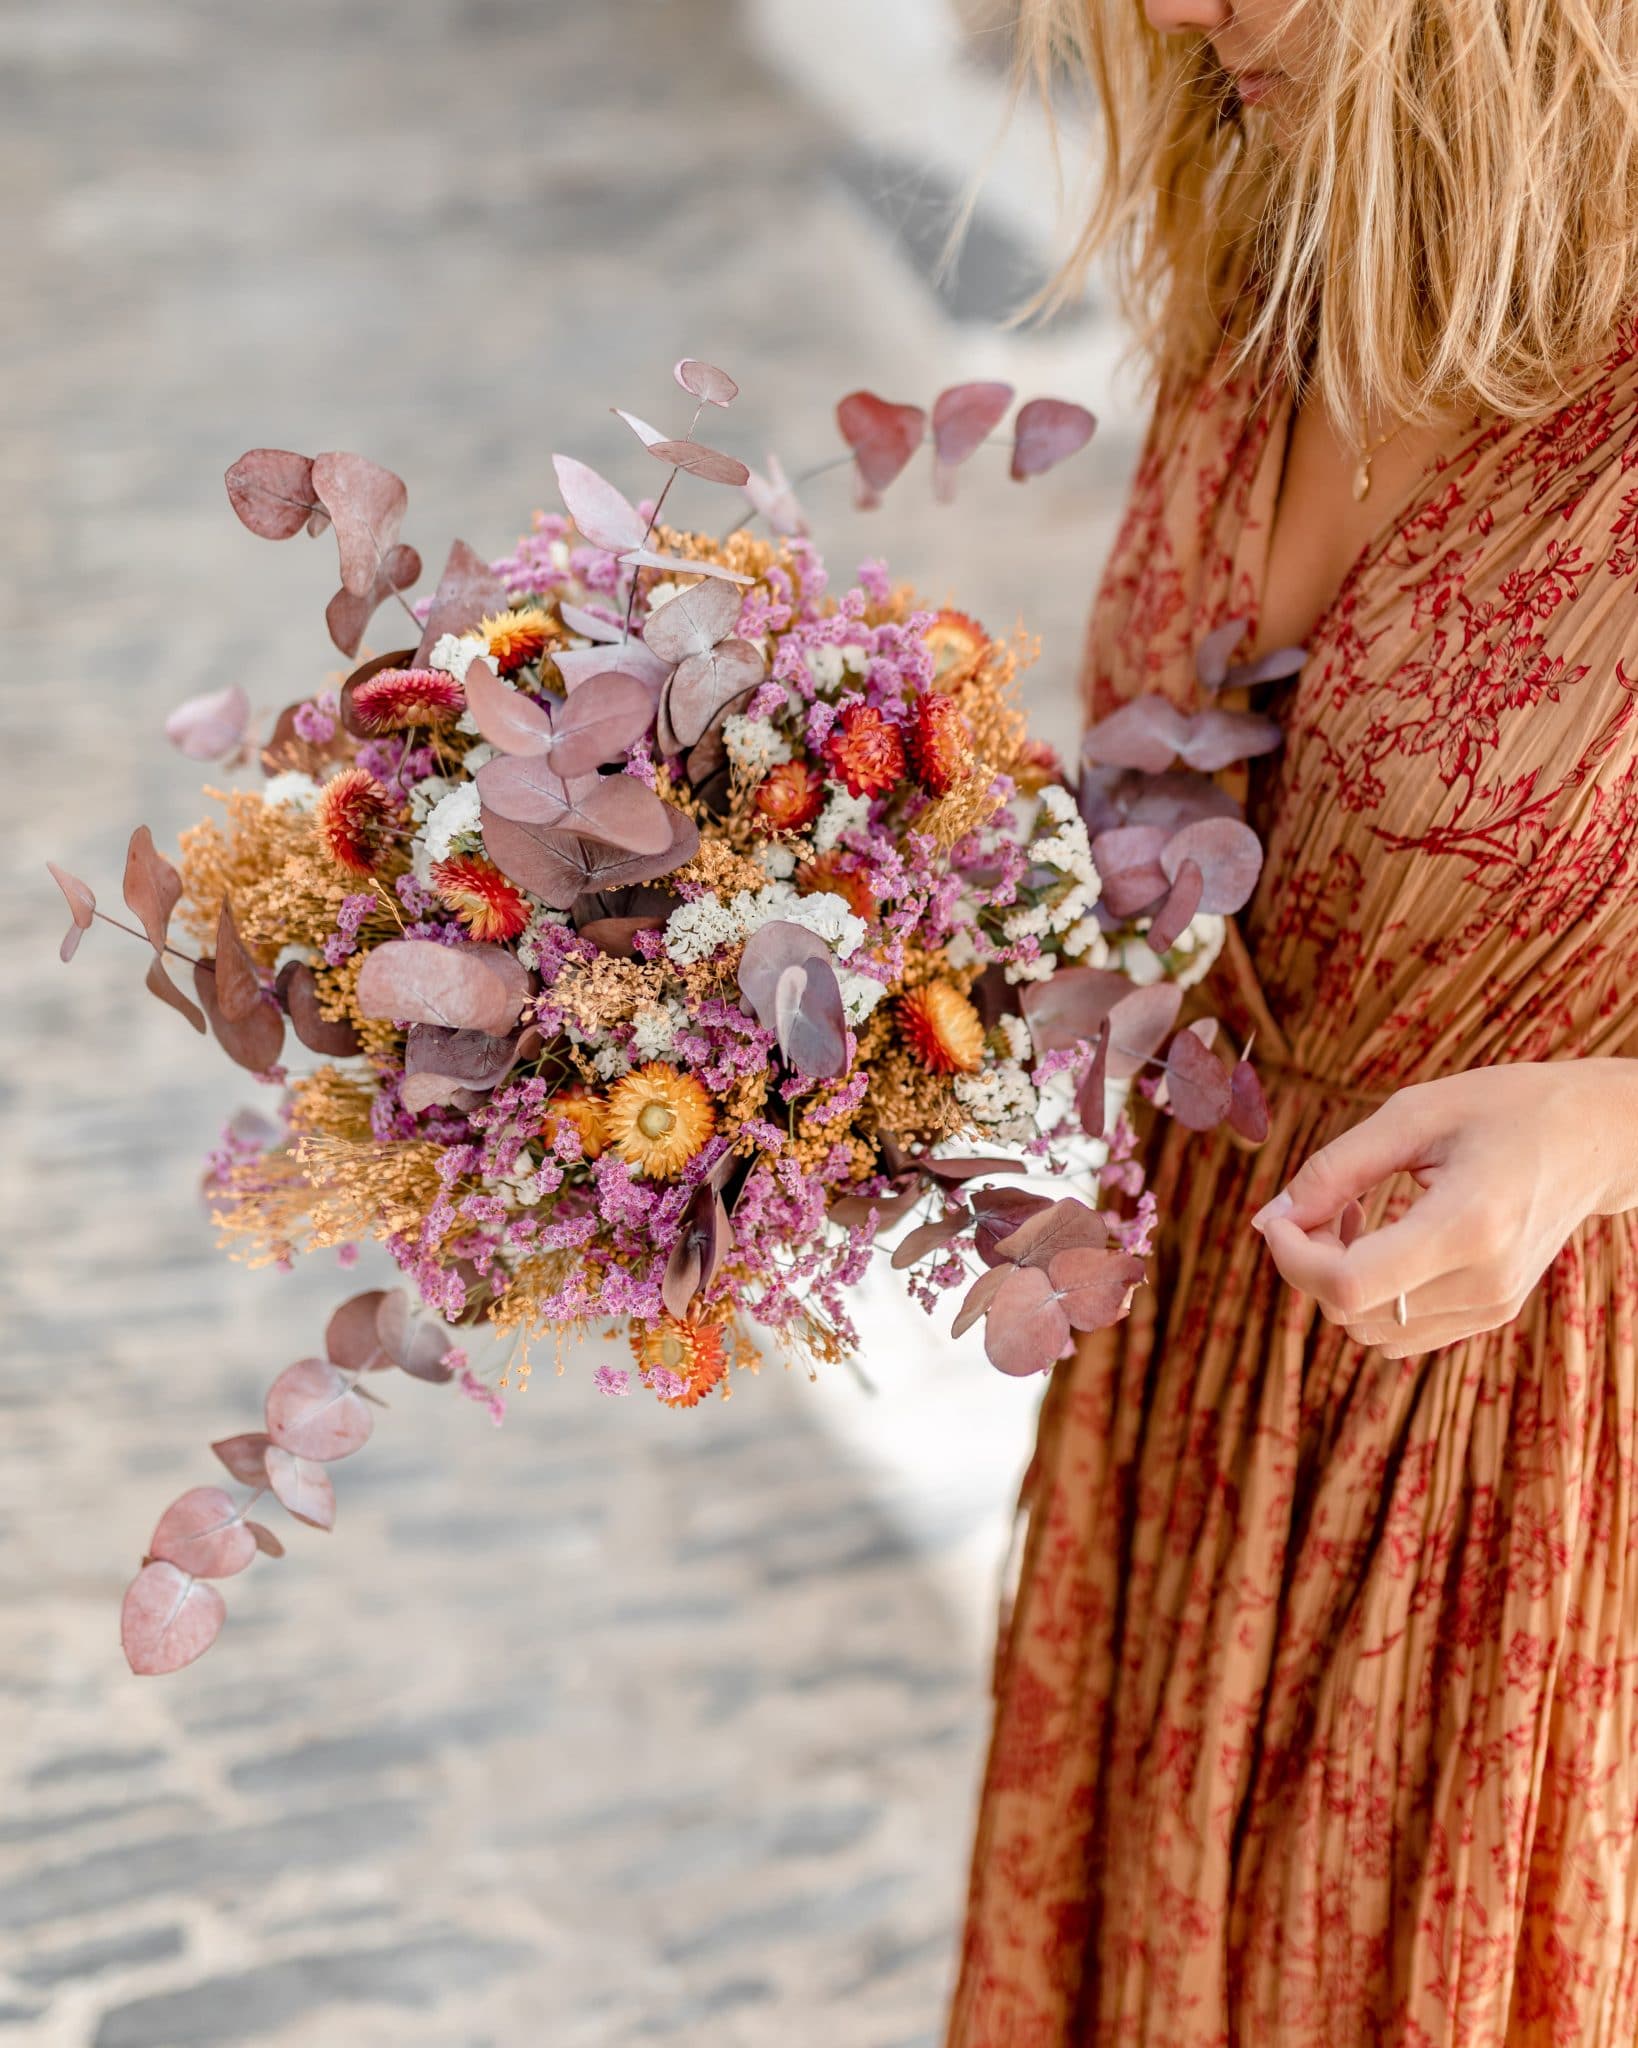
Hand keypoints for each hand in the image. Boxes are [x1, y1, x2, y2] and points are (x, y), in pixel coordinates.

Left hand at [1249, 1061, 1637, 1357]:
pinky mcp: (1491, 1314)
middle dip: (1311, 1262)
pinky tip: (1384, 1240)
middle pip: (1350, 1313)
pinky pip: (1399, 1332)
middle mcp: (1483, 1282)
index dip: (1293, 1257)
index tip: (1281, 1215)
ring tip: (1357, 1215)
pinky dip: (1371, 1295)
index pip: (1349, 1285)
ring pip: (1368, 1331)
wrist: (1594, 1139)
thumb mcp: (1415, 1114)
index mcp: (1468, 1225)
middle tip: (1326, 1200)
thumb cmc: (1508, 1110)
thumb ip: (1336, 1167)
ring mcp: (1491, 1306)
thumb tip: (1273, 1215)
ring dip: (1338, 1281)